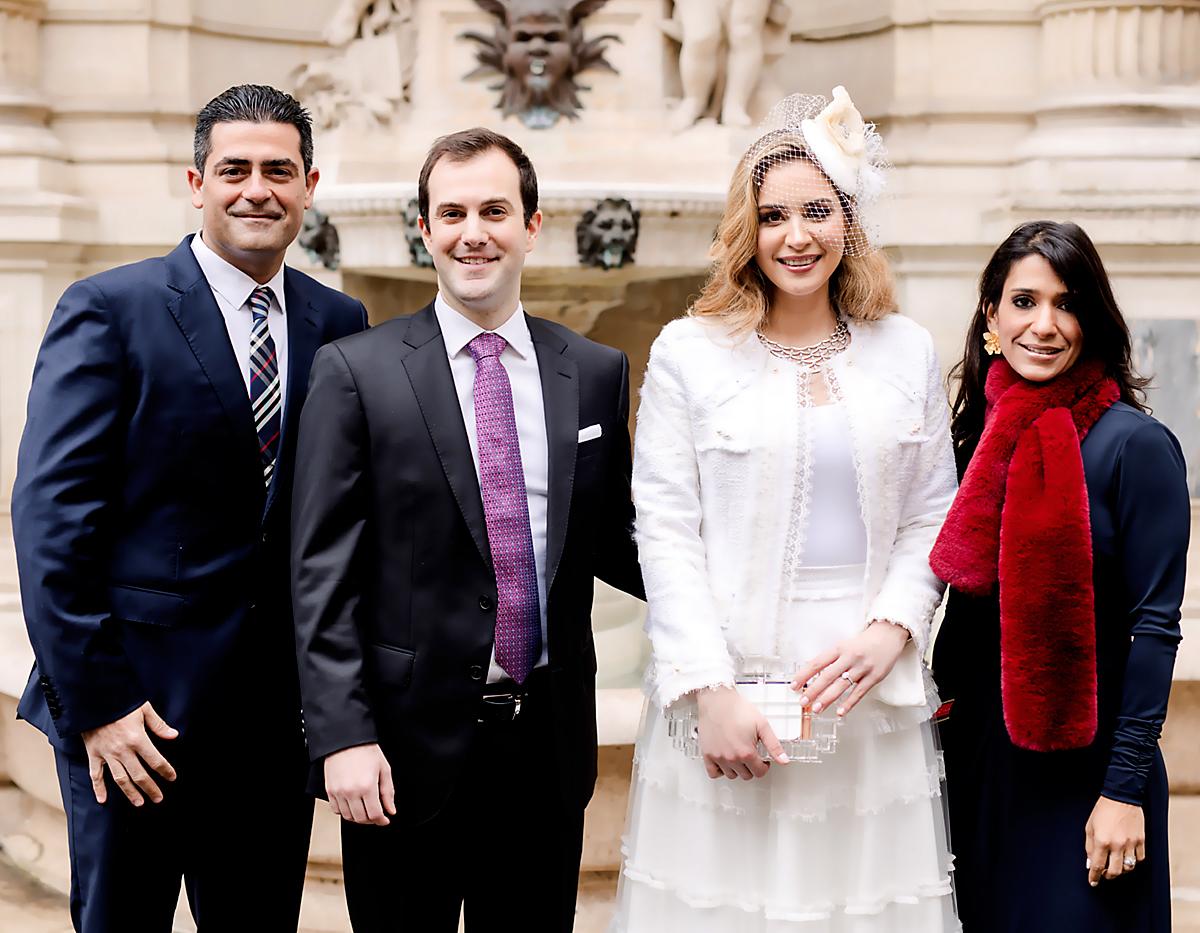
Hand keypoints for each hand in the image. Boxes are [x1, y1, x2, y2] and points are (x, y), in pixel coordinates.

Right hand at [81, 701, 177, 805]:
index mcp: (137, 739)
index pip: (155, 761)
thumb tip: (174, 736)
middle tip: (159, 798)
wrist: (93, 699)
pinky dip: (98, 788)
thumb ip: (159, 725)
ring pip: (120, 779)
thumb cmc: (121, 702)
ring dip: (130, 793)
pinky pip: (95, 775)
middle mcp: (123, 750)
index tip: (172, 777)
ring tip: (139, 803)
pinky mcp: (93, 754)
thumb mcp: (144, 709)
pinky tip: (103, 800)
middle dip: (150, 788)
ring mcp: (107, 754)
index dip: (165, 771)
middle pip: (139, 775)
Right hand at [324, 743, 395, 825]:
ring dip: (358, 817)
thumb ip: (388, 792)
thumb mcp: (384, 769)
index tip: (384, 820)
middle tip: (376, 815)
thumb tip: (390, 809)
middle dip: (371, 820)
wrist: (346, 739)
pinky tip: (352, 805)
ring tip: (365, 809)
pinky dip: (345, 812)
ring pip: (348, 817)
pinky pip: (336, 810)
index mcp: (367, 786)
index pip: (374, 814)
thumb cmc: (365, 750)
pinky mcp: (330, 790)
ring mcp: (338, 792)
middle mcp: (351, 791)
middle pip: (361, 818)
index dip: (381, 820)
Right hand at [696, 686, 787, 780]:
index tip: (762, 760)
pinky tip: (724, 762)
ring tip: (739, 757)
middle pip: (746, 775)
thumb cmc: (737, 709)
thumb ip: (774, 745)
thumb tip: (784, 760)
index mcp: (747, 752)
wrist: (717, 700)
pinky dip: (719, 771)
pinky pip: (713, 773)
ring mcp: (718, 757)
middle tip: (751, 756)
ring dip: (737, 769)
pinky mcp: (707, 754)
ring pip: (731, 775)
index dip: (764, 766)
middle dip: (752, 767)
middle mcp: (732, 758)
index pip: (760, 772)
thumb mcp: (762, 725)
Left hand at [791, 620, 909, 715]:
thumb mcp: (844, 645)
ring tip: (816, 708)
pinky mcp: (874, 677)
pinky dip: (849, 703)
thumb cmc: (863, 643)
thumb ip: (831, 659)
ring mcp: (862, 668)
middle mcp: (850, 657)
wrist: (888, 635)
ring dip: (827, 699)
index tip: (794, 685)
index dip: (804, 675)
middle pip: (828, 676)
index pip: (817, 662)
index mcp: (839, 648)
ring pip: (842, 686)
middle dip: (813, 690)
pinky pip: (859, 692)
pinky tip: (840, 712)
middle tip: (802, 701)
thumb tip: (812, 675)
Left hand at [1086, 796, 1144, 885]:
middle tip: (1104, 874)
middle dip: (1108, 876)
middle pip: (1115, 871)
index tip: (1092, 882)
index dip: (1094, 876)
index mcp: (1102, 841)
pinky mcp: (1141, 841)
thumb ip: (1090, 847)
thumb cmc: (1102, 812)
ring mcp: (1131, 843)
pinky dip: (1133, 861)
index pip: (1098, 866)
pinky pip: (1140, 859)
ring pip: (1129, 868)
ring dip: (1121, 870)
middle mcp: (1117, 845)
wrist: (1121, 798)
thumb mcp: (1090, 827)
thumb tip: (1091, 863)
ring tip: (1115, 864)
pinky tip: (1127, 857)